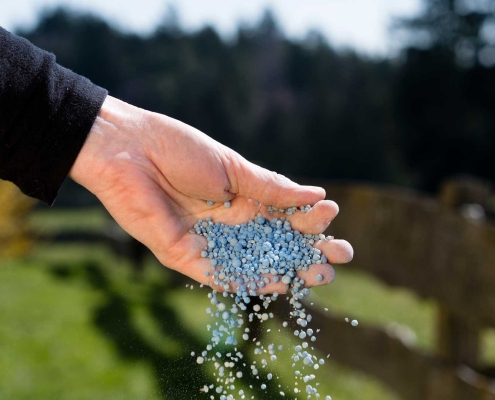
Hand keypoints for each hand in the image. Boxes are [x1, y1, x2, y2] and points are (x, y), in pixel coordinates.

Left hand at [70, 96, 352, 292]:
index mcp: (241, 197)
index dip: (309, 217)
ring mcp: (208, 241)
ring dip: (287, 270)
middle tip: (341, 257)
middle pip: (276, 243)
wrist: (127, 151)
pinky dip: (248, 281)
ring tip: (320, 275)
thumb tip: (317, 194)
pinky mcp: (185, 256)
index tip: (332, 215)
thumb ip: (271, 187)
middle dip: (308, 250)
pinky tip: (277, 282)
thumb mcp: (232, 168)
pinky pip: (220, 275)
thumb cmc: (179, 150)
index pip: (284, 214)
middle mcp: (228, 222)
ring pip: (254, 263)